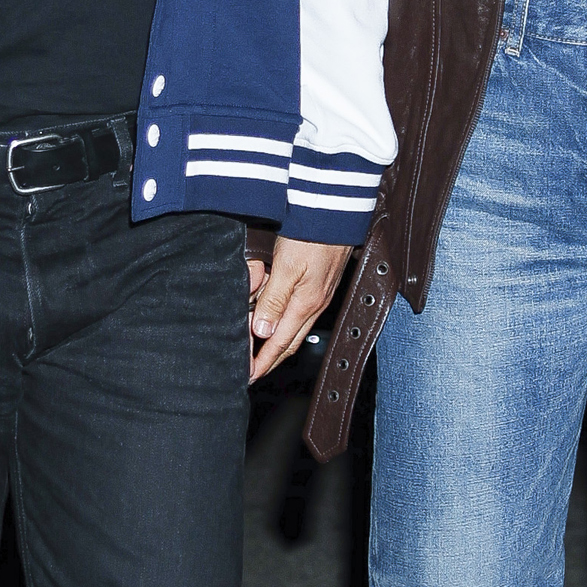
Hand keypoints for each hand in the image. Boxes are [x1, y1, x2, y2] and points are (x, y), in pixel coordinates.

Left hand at [246, 236, 348, 383]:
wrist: (337, 211)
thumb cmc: (312, 235)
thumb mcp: (286, 267)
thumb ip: (273, 300)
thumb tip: (262, 332)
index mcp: (306, 304)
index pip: (280, 342)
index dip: (264, 361)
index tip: (249, 375)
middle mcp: (315, 304)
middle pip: (290, 341)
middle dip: (271, 358)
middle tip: (254, 370)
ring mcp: (320, 295)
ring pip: (295, 328)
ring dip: (277, 340)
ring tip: (259, 347)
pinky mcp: (321, 284)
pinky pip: (300, 312)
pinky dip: (285, 322)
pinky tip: (275, 317)